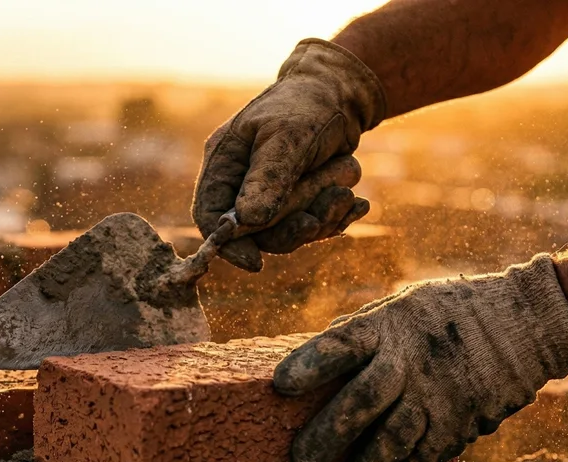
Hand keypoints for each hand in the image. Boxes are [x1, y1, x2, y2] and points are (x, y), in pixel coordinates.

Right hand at [192, 39, 387, 270]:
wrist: (343, 92)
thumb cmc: (307, 104)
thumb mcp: (286, 136)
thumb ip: (267, 178)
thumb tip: (247, 221)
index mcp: (225, 162)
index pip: (209, 215)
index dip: (228, 244)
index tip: (256, 263)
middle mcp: (243, 183)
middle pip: (256, 231)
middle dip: (292, 227)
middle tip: (321, 215)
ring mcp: (272, 194)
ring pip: (290, 231)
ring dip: (321, 217)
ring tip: (346, 193)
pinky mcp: (300, 201)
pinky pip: (314, 224)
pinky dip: (336, 216)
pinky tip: (358, 204)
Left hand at [273, 255, 567, 461]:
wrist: (524, 321)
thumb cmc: (446, 314)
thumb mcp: (402, 306)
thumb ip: (359, 335)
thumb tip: (311, 361)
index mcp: (389, 327)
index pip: (342, 344)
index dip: (310, 364)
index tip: (280, 385)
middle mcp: (411, 361)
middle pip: (365, 399)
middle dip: (330, 432)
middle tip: (301, 461)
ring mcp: (438, 395)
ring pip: (397, 439)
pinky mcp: (461, 422)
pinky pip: (427, 459)